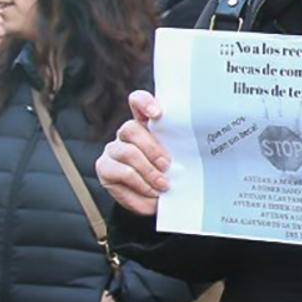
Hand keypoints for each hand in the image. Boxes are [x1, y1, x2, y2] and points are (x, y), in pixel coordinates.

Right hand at [98, 91, 169, 215]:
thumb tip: (197, 147)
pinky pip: (121, 173)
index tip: (157, 113)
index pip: (138, 101)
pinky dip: (140, 185)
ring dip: (148, 171)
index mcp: (146, 124)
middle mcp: (127, 133)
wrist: (157, 200)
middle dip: (152, 149)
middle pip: (131, 128)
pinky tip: (151, 192)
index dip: (144, 102)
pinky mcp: (104, 168)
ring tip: (162, 185)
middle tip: (167, 166)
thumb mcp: (180, 159)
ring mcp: (113, 150)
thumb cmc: (171, 174)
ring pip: (127, 152)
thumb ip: (180, 148)